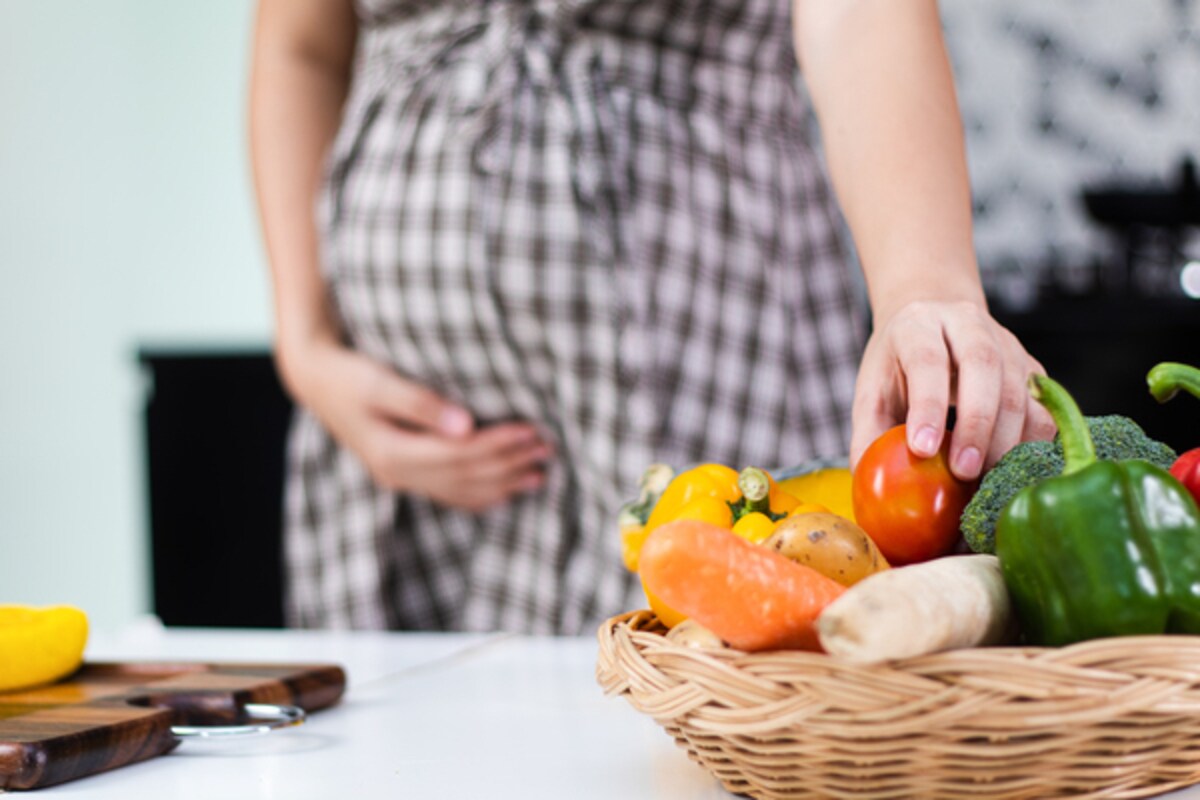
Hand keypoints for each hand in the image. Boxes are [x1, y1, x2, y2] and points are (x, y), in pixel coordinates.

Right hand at [281, 339, 552, 511]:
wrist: (315, 380)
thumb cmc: (348, 373)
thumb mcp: (379, 382)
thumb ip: (420, 403)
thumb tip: (465, 424)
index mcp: (392, 452)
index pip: (459, 454)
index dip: (498, 445)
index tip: (532, 430)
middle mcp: (397, 473)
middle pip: (465, 475)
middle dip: (509, 463)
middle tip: (548, 448)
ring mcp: (399, 479)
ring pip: (460, 490)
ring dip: (502, 483)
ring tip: (540, 475)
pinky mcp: (402, 474)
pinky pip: (448, 494)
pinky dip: (480, 495)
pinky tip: (506, 492)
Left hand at [849, 300, 1055, 481]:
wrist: (933, 320)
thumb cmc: (898, 365)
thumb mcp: (872, 390)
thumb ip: (869, 434)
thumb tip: (870, 484)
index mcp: (918, 325)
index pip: (927, 359)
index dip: (928, 405)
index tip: (922, 449)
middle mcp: (967, 324)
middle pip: (983, 366)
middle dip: (976, 424)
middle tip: (964, 472)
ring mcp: (1006, 344)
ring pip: (1018, 388)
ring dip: (1007, 439)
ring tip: (988, 480)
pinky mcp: (1031, 368)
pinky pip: (1043, 407)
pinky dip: (1032, 442)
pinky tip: (1014, 469)